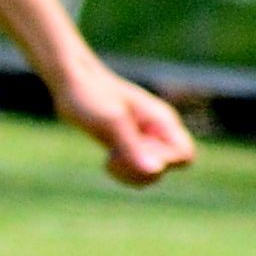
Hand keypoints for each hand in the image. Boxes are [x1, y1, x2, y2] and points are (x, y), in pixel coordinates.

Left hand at [54, 56, 198, 190]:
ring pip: (153, 174)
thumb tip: (155, 171)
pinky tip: (107, 160)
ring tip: (109, 160)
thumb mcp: (109, 122)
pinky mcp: (129, 145)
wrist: (70, 82)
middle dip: (141, 169)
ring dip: (131, 174)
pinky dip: (123, 172)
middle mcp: (159, 131)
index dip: (162, 162)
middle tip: (113, 155)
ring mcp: (144, 139)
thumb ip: (132, 146)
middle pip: (168, 168)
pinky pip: (137, 172)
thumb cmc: (88, 96)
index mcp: (162, 121)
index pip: (184, 156)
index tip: (133, 149)